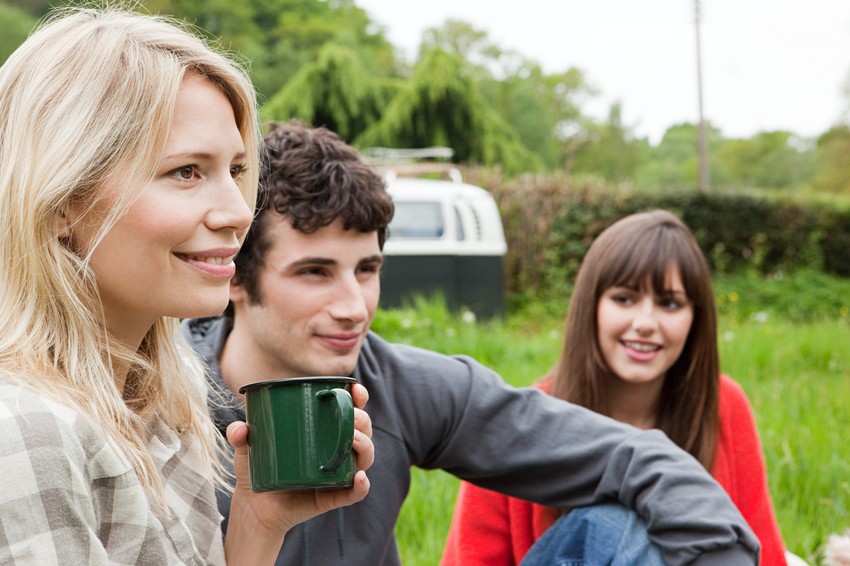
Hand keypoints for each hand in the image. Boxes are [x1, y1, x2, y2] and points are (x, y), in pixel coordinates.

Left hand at [223, 383, 372, 564]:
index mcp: (324, 431)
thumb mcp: (247, 447)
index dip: (358, 398)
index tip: (354, 390)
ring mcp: (337, 473)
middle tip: (349, 417)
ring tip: (353, 440)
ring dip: (365, 446)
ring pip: (365, 457)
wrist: (252, 507)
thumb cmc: (257, 469)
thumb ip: (239, 434)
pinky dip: (361, 486)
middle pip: (362, 431)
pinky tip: (359, 477)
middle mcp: (336, 450)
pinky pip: (355, 493)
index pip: (350, 410)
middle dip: (362, 420)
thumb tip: (240, 429)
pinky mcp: (332, 497)